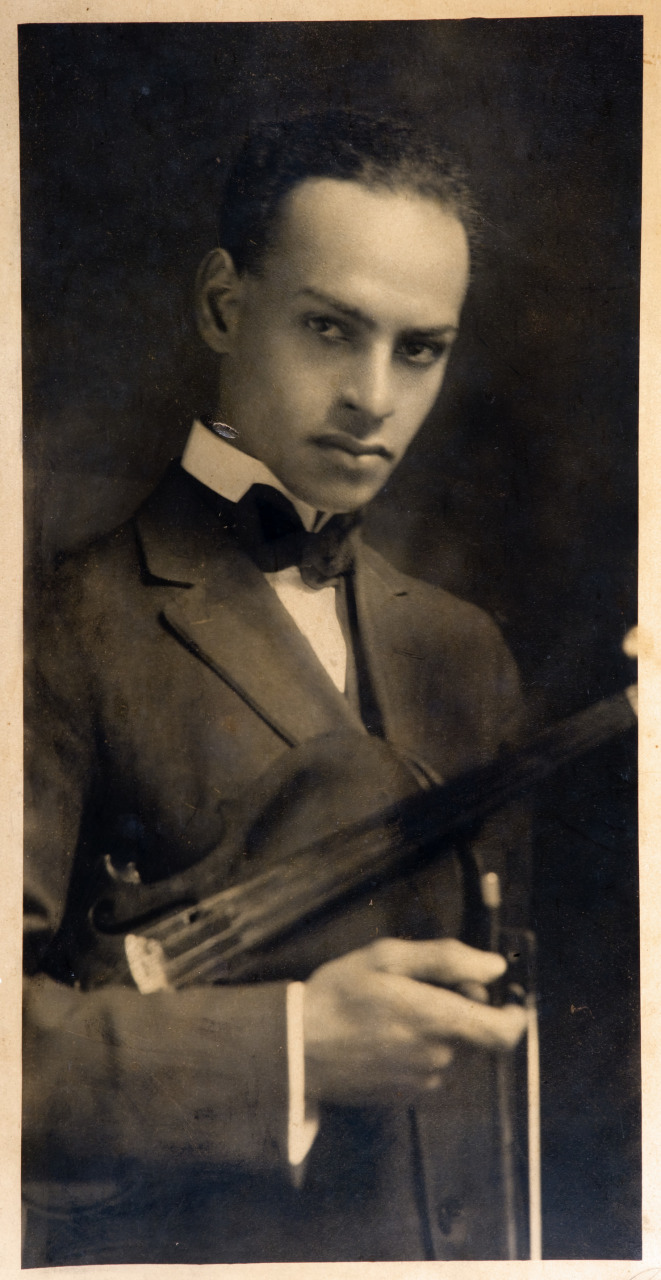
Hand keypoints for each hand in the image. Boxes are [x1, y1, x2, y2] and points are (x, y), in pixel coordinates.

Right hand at [303, 937, 526, 1105]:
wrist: (296, 1048)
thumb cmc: (340, 994)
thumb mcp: (388, 957)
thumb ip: (447, 959)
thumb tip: (495, 967)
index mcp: (438, 1021)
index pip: (504, 1033)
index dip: (517, 1018)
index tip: (512, 1001)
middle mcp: (438, 1057)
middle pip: (475, 1035)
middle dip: (464, 1010)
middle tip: (429, 988)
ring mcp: (422, 1082)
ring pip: (452, 1051)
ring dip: (440, 1030)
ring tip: (397, 1011)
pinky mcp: (405, 1096)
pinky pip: (430, 1069)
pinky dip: (421, 1050)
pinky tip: (387, 1035)